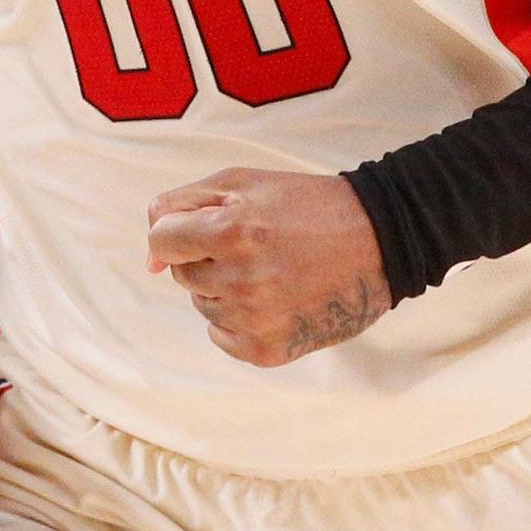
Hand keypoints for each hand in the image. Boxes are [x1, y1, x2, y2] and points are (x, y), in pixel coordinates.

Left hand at [145, 169, 389, 366]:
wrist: (379, 241)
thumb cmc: (306, 205)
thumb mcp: (242, 181)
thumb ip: (180, 206)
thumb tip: (150, 262)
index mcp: (230, 231)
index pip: (161, 241)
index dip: (180, 231)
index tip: (206, 228)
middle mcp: (240, 279)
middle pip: (182, 275)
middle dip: (206, 257)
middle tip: (255, 244)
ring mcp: (255, 319)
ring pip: (204, 305)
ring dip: (225, 288)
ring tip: (271, 269)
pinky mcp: (269, 349)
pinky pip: (222, 336)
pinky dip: (238, 320)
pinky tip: (274, 298)